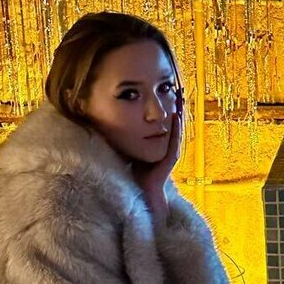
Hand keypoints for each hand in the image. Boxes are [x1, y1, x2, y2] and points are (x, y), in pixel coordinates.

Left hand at [131, 88, 183, 203]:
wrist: (141, 195)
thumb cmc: (131, 175)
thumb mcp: (126, 151)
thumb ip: (121, 139)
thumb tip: (104, 122)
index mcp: (155, 145)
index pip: (158, 123)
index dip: (160, 109)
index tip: (160, 92)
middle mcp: (164, 147)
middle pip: (169, 123)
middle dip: (171, 107)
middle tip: (174, 89)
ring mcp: (169, 152)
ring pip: (175, 129)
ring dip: (177, 114)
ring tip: (179, 97)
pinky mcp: (171, 158)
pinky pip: (175, 140)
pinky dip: (177, 129)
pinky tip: (176, 116)